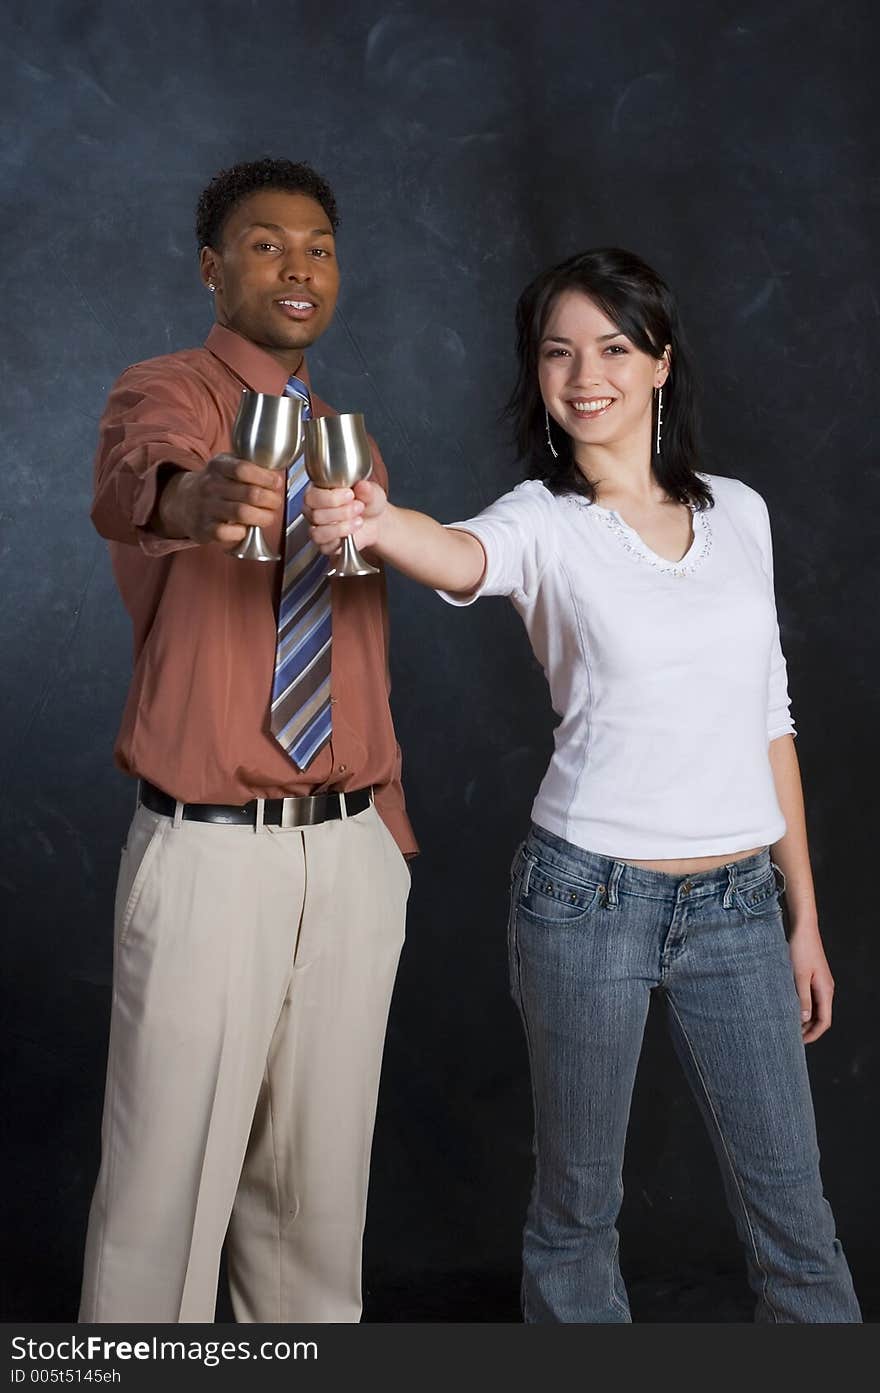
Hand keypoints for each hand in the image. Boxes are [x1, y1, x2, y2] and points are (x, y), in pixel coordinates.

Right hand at [157, 455, 284, 545]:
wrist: (183, 501)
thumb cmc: (215, 484)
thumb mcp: (226, 465)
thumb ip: (249, 466)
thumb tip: (275, 477)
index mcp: (218, 466)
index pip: (244, 469)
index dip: (265, 477)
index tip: (276, 483)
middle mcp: (210, 485)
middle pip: (250, 494)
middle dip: (270, 500)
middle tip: (275, 502)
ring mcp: (206, 507)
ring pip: (242, 513)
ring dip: (263, 517)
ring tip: (267, 516)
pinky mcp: (204, 528)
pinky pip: (227, 533)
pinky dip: (242, 532)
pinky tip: (245, 529)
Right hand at [303, 478, 387, 555]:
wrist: (374, 521)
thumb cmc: (366, 502)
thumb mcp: (370, 492)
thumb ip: (367, 489)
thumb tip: (362, 486)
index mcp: (317, 491)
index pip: (312, 496)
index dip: (332, 498)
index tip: (350, 494)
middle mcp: (313, 510)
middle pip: (315, 515)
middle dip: (341, 512)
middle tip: (358, 507)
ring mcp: (317, 528)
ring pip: (318, 533)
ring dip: (341, 527)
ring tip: (358, 520)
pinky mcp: (324, 544)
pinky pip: (326, 546)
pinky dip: (342, 538)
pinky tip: (353, 530)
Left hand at [788, 925, 833, 1042]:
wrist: (802, 927)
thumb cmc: (801, 948)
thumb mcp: (799, 975)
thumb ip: (802, 998)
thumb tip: (804, 1019)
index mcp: (826, 990)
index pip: (824, 1021)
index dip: (813, 1034)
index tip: (799, 1043)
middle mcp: (826, 988)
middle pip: (820, 1016)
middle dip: (808, 1029)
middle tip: (790, 1037)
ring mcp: (820, 982)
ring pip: (815, 1007)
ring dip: (804, 1018)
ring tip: (787, 1025)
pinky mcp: (812, 976)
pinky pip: (809, 997)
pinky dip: (801, 1006)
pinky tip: (787, 1007)